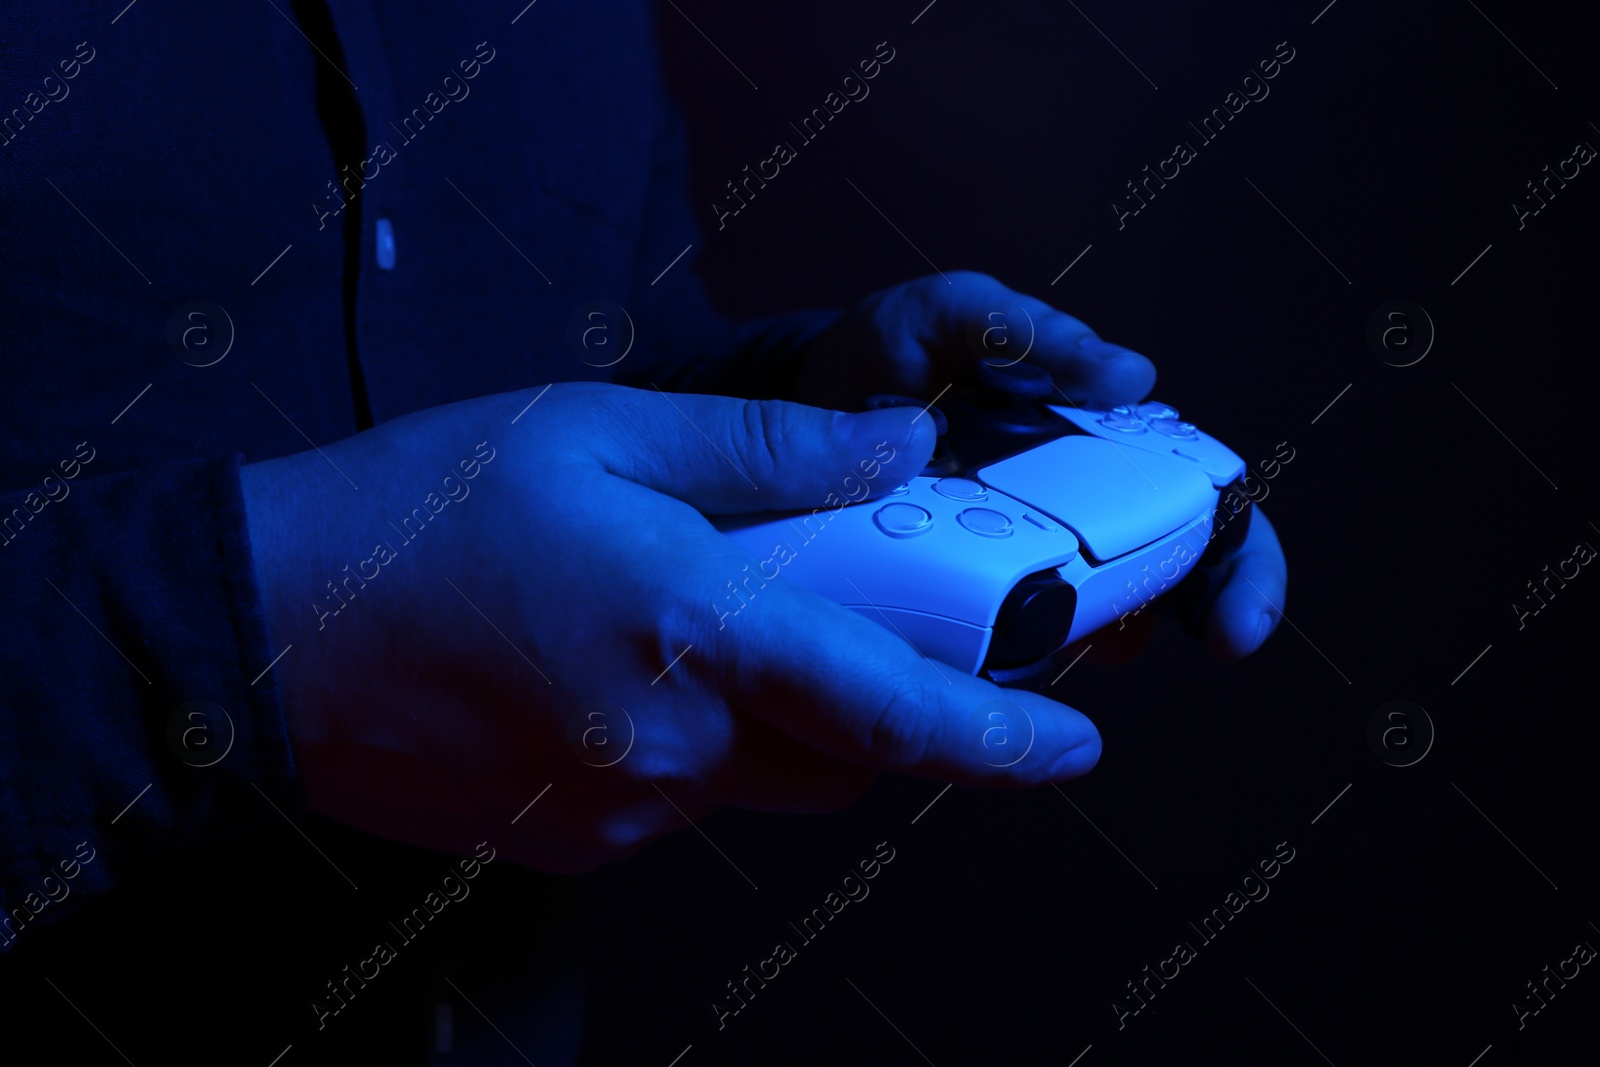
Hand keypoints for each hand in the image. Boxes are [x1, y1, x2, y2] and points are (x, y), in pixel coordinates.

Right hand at [240, 383, 1101, 872]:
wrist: (261, 633)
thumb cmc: (423, 512)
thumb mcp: (604, 431)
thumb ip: (773, 450)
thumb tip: (903, 452)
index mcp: (692, 634)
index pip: (889, 708)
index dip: (1000, 736)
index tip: (1077, 742)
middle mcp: (670, 749)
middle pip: (844, 757)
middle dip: (884, 705)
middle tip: (863, 626)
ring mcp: (622, 811)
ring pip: (767, 782)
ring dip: (783, 718)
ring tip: (707, 625)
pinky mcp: (578, 844)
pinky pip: (687, 800)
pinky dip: (698, 743)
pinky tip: (619, 672)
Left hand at [790, 270, 1286, 661]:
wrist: (804, 409)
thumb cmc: (894, 354)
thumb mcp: (948, 318)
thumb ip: (1020, 331)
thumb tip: (1128, 376)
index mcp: (1100, 433)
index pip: (1209, 497)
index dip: (1241, 559)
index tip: (1235, 617)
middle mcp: (1086, 499)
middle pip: (1185, 567)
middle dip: (1213, 607)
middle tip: (1217, 642)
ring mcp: (1034, 552)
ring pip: (1107, 613)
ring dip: (1113, 633)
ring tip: (1089, 646)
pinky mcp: (975, 593)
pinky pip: (1020, 638)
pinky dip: (1027, 652)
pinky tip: (1007, 658)